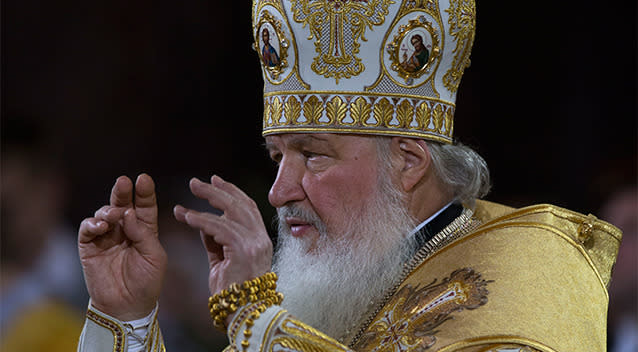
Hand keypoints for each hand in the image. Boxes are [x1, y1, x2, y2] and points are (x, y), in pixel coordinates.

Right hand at [78, 174, 166, 319]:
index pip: (144, 206)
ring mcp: (106, 237)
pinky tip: (101, 225)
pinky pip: (88, 228)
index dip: (144, 192)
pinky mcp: (89, 246)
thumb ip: (143, 234)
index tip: (143, 179)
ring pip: (104, 214)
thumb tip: (127, 213)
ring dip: (108, 210)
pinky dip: (92, 223)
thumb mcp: (154, 256)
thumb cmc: (147, 282)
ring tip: (114, 216)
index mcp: (144, 230)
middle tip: (124, 182)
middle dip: (122, 192)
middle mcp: (124, 229)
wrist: (127, 306)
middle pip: (122, 204)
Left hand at [173, 175, 272, 297]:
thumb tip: (205, 222)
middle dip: (218, 189)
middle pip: (241, 204)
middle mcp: (260, 238)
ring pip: (231, 212)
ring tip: (189, 193)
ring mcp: (254, 244)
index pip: (248, 207)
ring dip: (207, 200)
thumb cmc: (232, 292)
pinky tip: (187, 216)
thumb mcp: (224, 260)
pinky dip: (202, 220)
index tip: (215, 180)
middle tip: (196, 182)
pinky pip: (220, 228)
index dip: (232, 191)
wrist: (243, 313)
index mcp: (260, 239)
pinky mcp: (243, 251)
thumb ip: (216, 240)